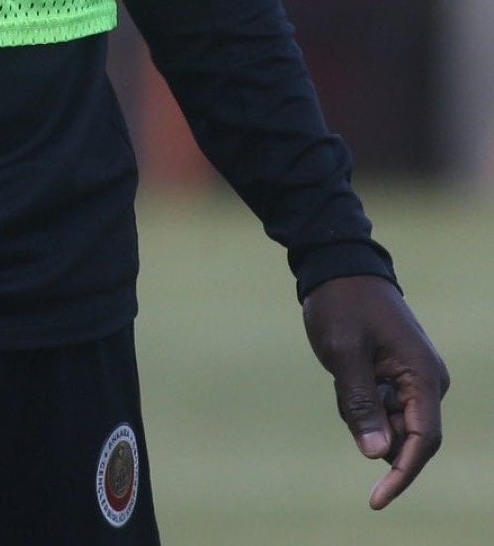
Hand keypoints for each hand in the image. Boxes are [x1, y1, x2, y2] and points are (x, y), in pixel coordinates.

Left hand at [302, 274, 448, 510]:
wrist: (339, 267)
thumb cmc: (342, 305)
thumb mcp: (344, 353)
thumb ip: (361, 404)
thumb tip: (378, 456)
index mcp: (423, 375)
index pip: (422, 441)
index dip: (401, 475)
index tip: (375, 500)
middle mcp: (428, 380)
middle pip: (406, 437)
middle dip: (372, 431)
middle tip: (343, 388)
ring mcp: (415, 378)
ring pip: (389, 423)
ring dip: (362, 412)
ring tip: (344, 371)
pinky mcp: (400, 375)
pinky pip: (382, 407)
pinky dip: (361, 402)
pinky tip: (347, 371)